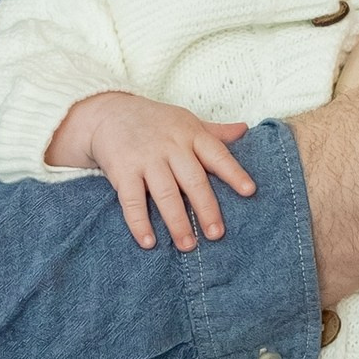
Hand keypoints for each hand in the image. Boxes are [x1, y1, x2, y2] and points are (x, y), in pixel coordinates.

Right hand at [46, 92, 254, 251]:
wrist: (109, 112)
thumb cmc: (156, 122)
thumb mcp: (186, 121)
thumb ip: (215, 132)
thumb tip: (245, 130)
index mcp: (190, 134)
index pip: (217, 154)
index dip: (234, 172)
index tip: (249, 191)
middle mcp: (170, 146)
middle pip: (193, 180)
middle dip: (206, 208)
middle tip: (217, 235)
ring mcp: (146, 159)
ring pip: (165, 194)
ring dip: (177, 222)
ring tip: (188, 245)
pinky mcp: (122, 171)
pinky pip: (132, 200)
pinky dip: (139, 222)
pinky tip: (148, 242)